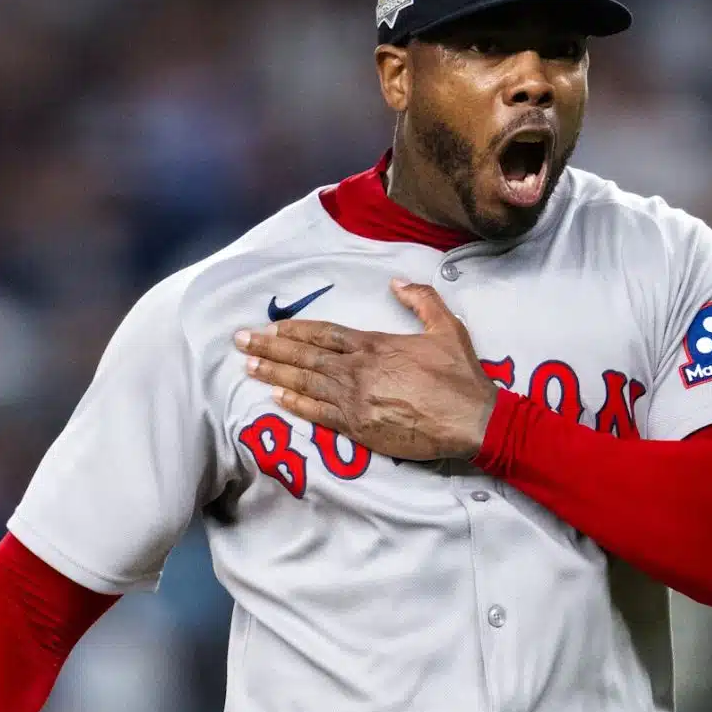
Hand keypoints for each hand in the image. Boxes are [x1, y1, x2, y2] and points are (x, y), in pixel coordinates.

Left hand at [235, 279, 497, 460]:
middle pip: (305, 356)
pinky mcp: (359, 428)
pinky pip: (319, 414)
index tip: (271, 326)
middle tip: (240, 342)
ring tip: (249, 366)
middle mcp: (358, 370)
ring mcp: (355, 401)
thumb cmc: (461, 376)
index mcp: (375, 345)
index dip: (295, 330)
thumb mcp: (447, 328)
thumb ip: (421, 300)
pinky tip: (278, 397)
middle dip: (270, 348)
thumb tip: (397, 283)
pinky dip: (296, 404)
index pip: (325, 334)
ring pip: (305, 384)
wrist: (471, 420)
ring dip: (275, 373)